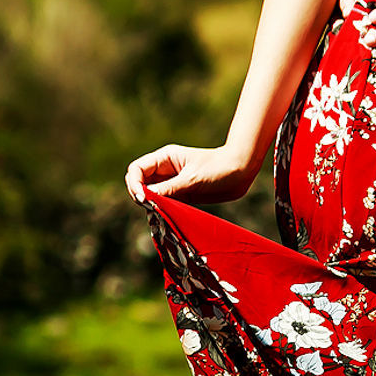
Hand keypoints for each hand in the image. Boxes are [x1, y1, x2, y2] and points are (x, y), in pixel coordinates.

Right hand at [124, 144, 257, 204]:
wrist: (241, 172)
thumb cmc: (219, 168)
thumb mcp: (192, 179)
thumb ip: (168, 189)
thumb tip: (146, 198)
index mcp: (164, 158)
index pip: (136, 170)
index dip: (134, 184)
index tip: (143, 199)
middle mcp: (164, 170)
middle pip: (139, 182)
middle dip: (139, 195)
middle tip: (149, 208)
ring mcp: (172, 183)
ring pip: (150, 195)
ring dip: (150, 204)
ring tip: (158, 214)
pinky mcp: (180, 194)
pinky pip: (163, 203)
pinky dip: (161, 210)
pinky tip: (166, 216)